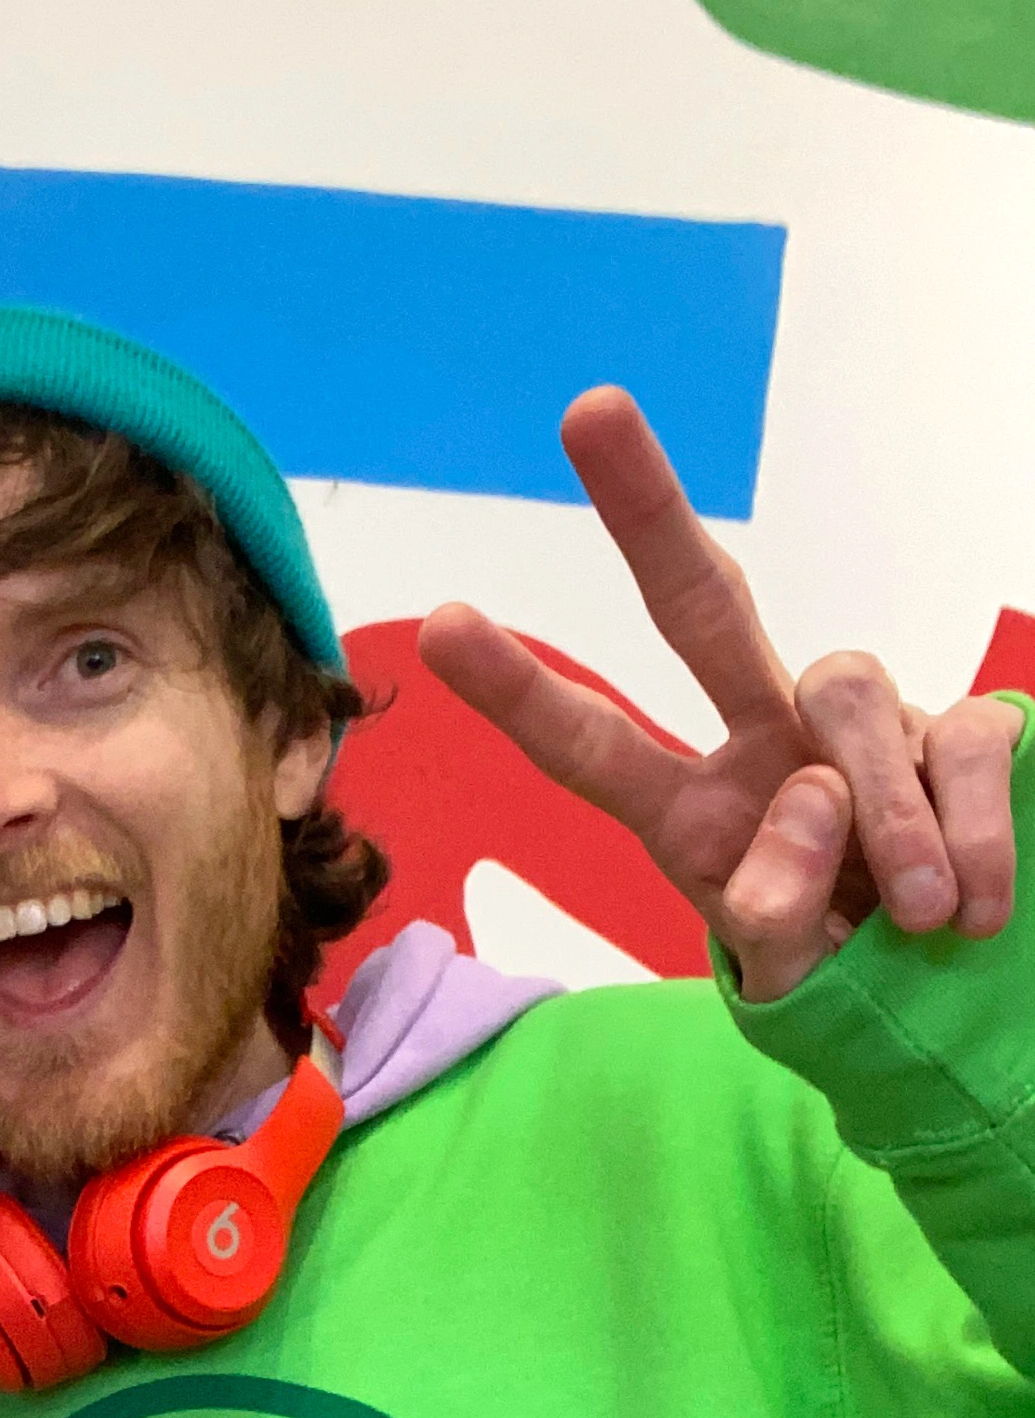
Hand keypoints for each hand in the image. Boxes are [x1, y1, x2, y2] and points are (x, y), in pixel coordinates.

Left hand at [417, 388, 1018, 1000]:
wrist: (962, 1007)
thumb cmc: (850, 986)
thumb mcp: (791, 982)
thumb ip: (777, 918)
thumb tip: (807, 806)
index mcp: (692, 816)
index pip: (592, 746)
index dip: (521, 691)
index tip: (445, 625)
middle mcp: (764, 746)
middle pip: (698, 608)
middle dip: (645, 511)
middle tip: (587, 409)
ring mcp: (861, 727)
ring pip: (846, 693)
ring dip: (884, 817)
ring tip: (912, 914)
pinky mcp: (959, 726)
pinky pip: (961, 741)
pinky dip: (971, 833)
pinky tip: (971, 908)